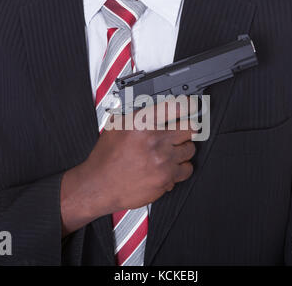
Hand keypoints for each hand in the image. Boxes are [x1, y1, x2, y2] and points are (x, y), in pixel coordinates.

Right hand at [60, 99, 197, 235]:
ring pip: (190, 149)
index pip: (176, 107)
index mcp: (142, 123)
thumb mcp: (116, 125)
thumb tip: (155, 105)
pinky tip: (170, 166)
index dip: (188, 105)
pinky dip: (181, 168)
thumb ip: (138, 114)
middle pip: (190, 128)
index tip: (191, 106)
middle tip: (181, 131)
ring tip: (171, 151)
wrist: (99, 185)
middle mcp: (155, 140)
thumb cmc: (106, 158)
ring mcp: (163, 160)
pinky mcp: (166, 178)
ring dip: (183, 149)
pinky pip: (186, 169)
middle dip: (186, 129)